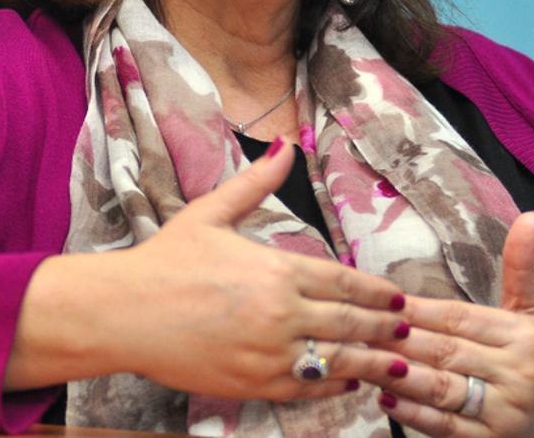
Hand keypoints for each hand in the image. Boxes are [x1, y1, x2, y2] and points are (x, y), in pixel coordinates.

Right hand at [6, 138, 412, 399]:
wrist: (123, 313)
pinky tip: (350, 382)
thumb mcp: (211, 213)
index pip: (344, 282)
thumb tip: (285, 144)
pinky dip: (334, 386)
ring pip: (337, 360)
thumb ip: (256, 182)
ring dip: (372, 363)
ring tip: (398, 364)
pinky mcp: (253, 383)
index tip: (398, 300)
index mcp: (276, 269)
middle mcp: (281, 313)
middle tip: (410, 332)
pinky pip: (307, 389)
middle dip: (385, 329)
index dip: (376, 294)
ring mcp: (269, 353)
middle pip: (351, 323)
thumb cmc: (165, 260)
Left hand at [375, 212, 533, 436]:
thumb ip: (521, 266)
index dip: (419, 311)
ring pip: (442, 390)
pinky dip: (413, 415)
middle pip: (446, 352)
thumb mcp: (531, 312)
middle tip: (359, 328)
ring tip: (364, 359)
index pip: (460, 319)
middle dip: (400, 340)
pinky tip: (385, 398)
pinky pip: (446, 427)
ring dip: (399, 375)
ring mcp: (502, 412)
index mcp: (521, 336)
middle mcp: (515, 373)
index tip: (383, 302)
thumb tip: (530, 215)